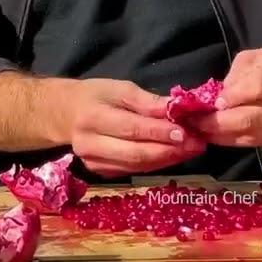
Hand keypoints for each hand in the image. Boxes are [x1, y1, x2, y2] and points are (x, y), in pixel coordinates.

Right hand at [67, 78, 206, 177]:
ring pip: (138, 166)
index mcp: (92, 118)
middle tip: (197, 144)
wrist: (65, 115)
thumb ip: (146, 101)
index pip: (131, 129)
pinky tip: (173, 154)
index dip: (160, 132)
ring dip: (169, 158)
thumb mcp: (118, 88)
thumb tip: (176, 109)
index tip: (186, 131)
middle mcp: (90, 145)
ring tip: (192, 149)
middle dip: (170, 150)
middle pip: (136, 153)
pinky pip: (135, 170)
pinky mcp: (101, 172)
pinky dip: (157, 163)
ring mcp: (94, 163)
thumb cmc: (94, 96)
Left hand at [191, 46, 261, 146]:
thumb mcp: (255, 57)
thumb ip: (236, 74)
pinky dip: (232, 141)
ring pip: (250, 135)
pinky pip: (255, 142)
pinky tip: (215, 136)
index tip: (215, 102)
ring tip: (198, 130)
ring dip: (220, 135)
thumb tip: (217, 95)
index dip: (234, 96)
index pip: (257, 86)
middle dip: (217, 122)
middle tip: (193, 121)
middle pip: (250, 118)